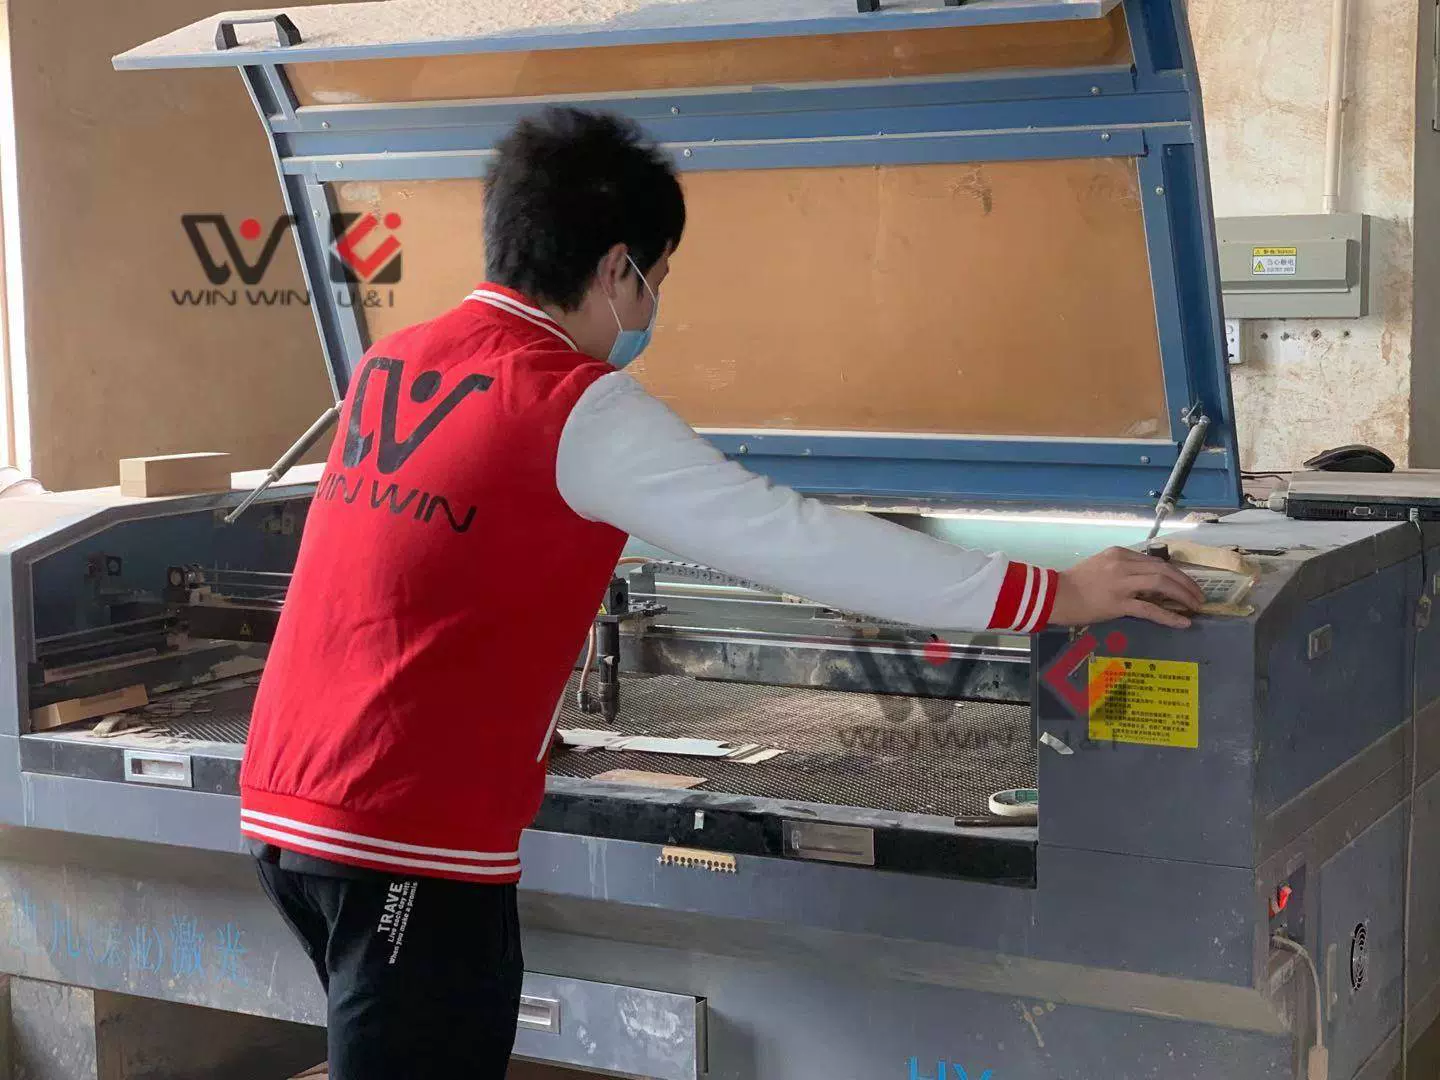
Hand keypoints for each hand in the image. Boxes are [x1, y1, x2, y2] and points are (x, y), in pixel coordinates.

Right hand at [1049, 547, 1206, 628]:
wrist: (1054, 595)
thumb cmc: (1074, 582)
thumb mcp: (1100, 565)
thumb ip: (1122, 568)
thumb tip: (1146, 582)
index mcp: (1119, 553)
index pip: (1156, 561)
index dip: (1176, 573)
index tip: (1186, 583)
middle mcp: (1123, 564)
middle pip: (1165, 570)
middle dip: (1186, 583)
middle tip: (1199, 596)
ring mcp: (1122, 583)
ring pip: (1162, 585)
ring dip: (1184, 595)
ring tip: (1196, 606)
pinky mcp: (1118, 603)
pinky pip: (1150, 609)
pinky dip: (1170, 616)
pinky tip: (1183, 622)